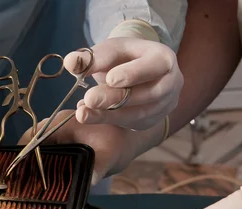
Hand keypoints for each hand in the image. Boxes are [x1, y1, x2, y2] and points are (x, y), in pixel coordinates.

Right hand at [18, 110, 164, 185]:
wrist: (131, 137)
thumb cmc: (120, 141)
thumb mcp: (110, 155)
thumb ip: (98, 168)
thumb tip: (87, 182)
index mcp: (59, 123)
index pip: (30, 138)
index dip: (21, 157)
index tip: (18, 178)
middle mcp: (52, 127)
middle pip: (28, 147)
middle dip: (24, 166)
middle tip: (22, 190)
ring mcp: (55, 136)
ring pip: (35, 153)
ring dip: (32, 169)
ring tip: (29, 191)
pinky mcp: (59, 145)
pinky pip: (44, 156)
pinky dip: (42, 169)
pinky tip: (42, 187)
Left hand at [64, 37, 182, 129]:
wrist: (135, 72)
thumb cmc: (123, 58)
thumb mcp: (109, 51)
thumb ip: (91, 57)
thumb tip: (70, 62)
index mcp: (163, 59)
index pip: (154, 66)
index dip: (133, 74)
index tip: (110, 79)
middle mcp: (170, 83)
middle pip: (147, 94)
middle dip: (115, 98)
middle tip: (89, 99)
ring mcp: (164, 105)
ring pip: (137, 114)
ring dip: (107, 115)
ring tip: (82, 112)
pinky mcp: (151, 120)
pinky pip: (130, 124)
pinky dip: (107, 120)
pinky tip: (88, 115)